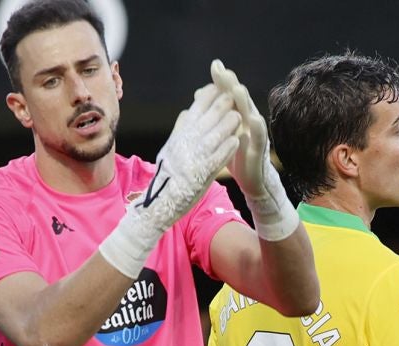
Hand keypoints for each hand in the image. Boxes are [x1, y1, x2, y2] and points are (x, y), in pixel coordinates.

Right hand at [97, 80, 237, 276]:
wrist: (158, 205)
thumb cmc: (167, 177)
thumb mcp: (170, 149)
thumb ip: (180, 130)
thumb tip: (188, 111)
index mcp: (179, 136)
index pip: (195, 110)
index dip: (208, 97)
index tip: (219, 87)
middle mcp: (185, 145)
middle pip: (205, 119)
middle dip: (221, 105)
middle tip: (234, 94)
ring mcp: (192, 160)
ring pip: (212, 137)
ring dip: (227, 125)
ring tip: (239, 116)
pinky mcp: (200, 176)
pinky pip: (215, 160)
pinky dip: (226, 150)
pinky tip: (236, 142)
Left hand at [209, 60, 292, 237]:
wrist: (253, 181)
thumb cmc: (237, 155)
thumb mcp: (221, 133)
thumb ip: (213, 114)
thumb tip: (199, 94)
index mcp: (237, 116)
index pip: (229, 95)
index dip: (222, 81)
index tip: (215, 65)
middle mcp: (248, 121)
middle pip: (240, 99)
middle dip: (231, 84)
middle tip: (222, 70)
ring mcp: (255, 135)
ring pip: (250, 114)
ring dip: (244, 101)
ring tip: (237, 88)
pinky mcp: (259, 150)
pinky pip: (259, 137)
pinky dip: (256, 128)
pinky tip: (252, 118)